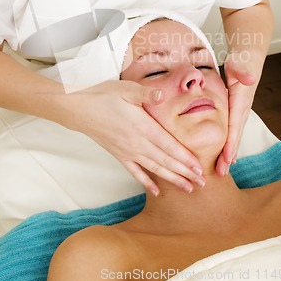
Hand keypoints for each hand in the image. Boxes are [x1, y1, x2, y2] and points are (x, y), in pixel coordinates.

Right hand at [71, 80, 204, 195]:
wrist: (78, 108)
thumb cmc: (103, 95)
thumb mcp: (126, 89)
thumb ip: (146, 93)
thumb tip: (163, 94)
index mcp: (142, 126)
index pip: (168, 146)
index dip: (185, 158)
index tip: (199, 168)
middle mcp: (137, 142)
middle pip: (165, 161)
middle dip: (185, 173)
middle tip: (201, 184)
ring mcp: (127, 151)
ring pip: (154, 169)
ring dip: (172, 179)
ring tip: (188, 189)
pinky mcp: (118, 154)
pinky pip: (135, 172)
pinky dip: (147, 182)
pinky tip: (157, 191)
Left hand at [216, 52, 256, 175]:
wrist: (247, 58)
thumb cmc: (241, 60)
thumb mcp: (240, 63)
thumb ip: (244, 70)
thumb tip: (249, 78)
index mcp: (240, 101)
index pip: (235, 125)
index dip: (230, 143)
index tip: (226, 159)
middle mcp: (242, 109)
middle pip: (235, 135)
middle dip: (229, 155)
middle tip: (221, 173)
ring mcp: (240, 110)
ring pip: (234, 135)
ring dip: (229, 152)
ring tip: (223, 168)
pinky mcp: (235, 110)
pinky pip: (232, 129)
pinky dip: (230, 142)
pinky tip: (226, 153)